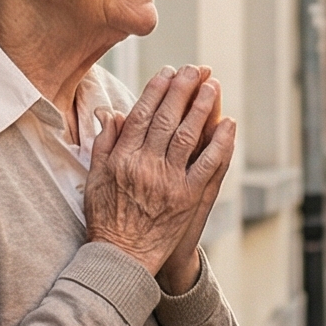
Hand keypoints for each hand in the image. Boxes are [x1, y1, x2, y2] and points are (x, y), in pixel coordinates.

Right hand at [86, 66, 232, 281]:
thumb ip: (104, 145)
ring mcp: (168, 180)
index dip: (156, 90)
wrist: (121, 257)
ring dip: (203, 107)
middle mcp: (145, 164)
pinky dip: (221, 143)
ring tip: (213, 85)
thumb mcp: (95, 178)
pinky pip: (209, 164)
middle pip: (166, 117)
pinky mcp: (188, 197)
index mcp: (122, 158)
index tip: (168, 72)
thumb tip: (111, 113)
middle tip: (195, 69)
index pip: (141, 114)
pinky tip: (229, 124)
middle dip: (182, 89)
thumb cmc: (105, 219)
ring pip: (188, 134)